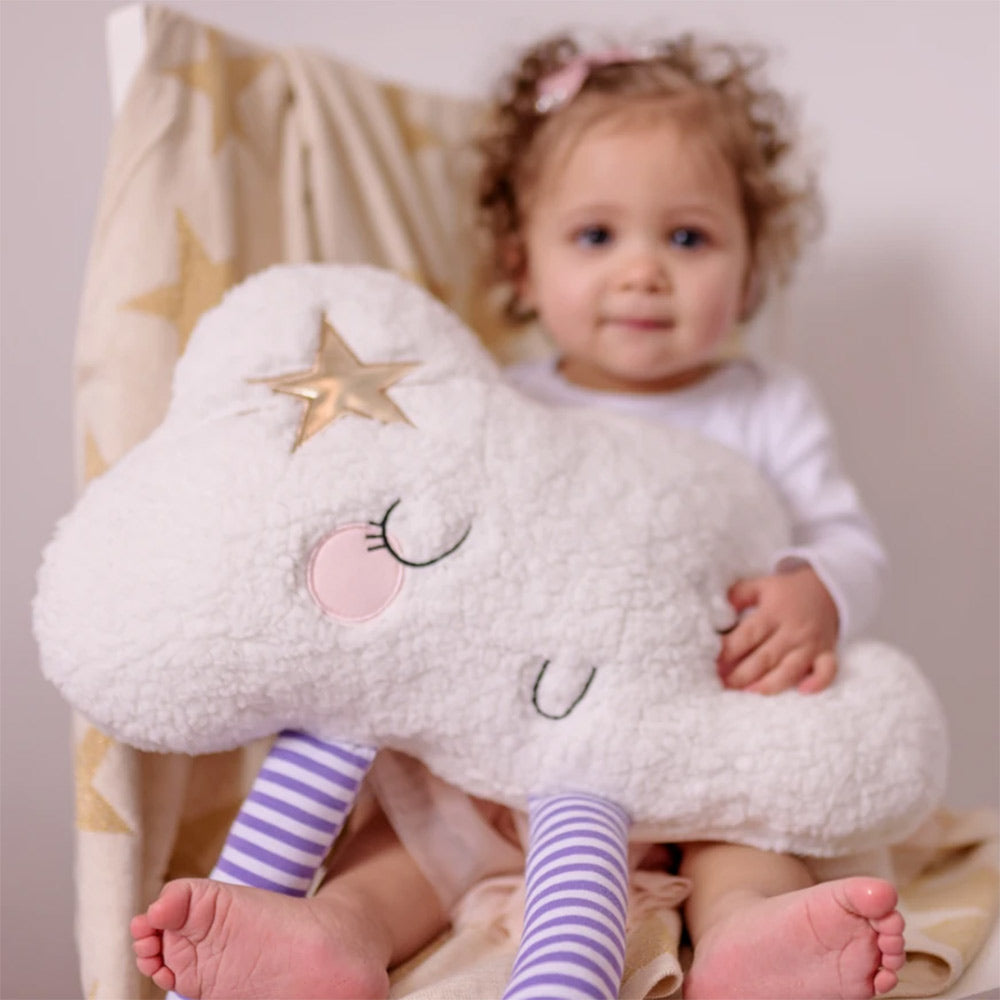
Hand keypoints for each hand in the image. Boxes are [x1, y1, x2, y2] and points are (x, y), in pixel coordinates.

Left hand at [716, 566, 838, 694]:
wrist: (829, 588)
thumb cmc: (788, 591)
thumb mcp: (761, 585)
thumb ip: (739, 595)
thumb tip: (718, 609)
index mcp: (773, 614)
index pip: (748, 635)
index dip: (729, 650)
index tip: (713, 663)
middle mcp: (792, 632)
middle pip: (765, 658)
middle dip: (742, 674)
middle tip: (723, 684)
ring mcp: (811, 645)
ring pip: (791, 670)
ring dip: (770, 684)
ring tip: (749, 692)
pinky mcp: (827, 653)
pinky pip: (827, 672)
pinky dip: (818, 683)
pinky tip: (803, 691)